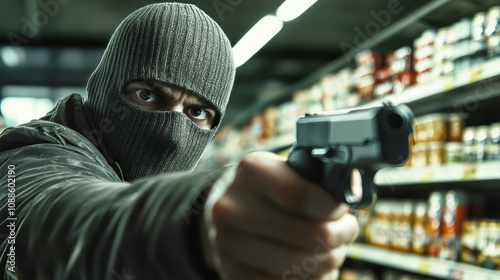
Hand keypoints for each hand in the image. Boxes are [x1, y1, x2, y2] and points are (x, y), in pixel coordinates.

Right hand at [201, 152, 358, 279]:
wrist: (229, 212)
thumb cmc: (269, 191)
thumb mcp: (286, 171)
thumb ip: (315, 180)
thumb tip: (352, 194)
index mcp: (250, 171)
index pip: (298, 194)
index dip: (331, 207)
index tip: (344, 210)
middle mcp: (232, 207)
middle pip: (306, 234)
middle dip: (338, 236)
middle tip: (346, 231)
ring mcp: (228, 243)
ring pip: (299, 265)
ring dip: (327, 260)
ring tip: (330, 250)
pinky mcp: (232, 272)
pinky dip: (309, 279)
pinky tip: (311, 267)